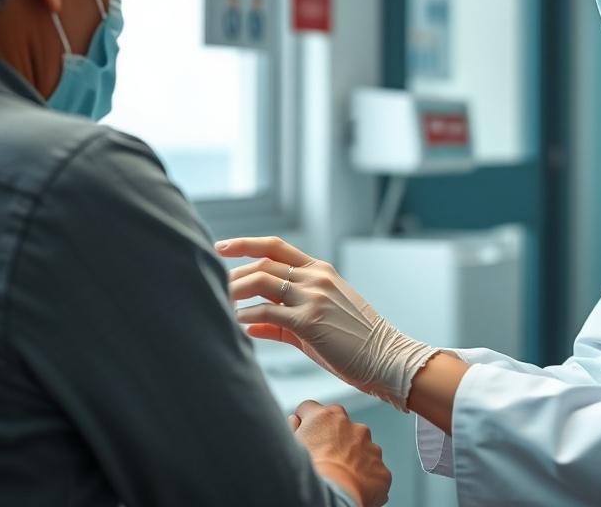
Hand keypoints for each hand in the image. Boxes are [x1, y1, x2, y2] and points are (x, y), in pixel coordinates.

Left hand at [219, 236, 437, 410]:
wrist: (387, 357)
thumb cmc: (355, 344)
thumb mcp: (318, 324)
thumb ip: (282, 322)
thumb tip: (248, 324)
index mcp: (320, 271)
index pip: (276, 247)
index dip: (246, 244)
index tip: (221, 246)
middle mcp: (316, 278)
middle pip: (263, 263)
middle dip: (233, 273)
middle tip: (213, 286)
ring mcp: (314, 297)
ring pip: (262, 281)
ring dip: (235, 291)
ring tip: (219, 302)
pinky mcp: (310, 321)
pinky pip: (267, 313)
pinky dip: (247, 316)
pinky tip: (236, 322)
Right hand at [290, 400, 390, 506]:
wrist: (334, 497)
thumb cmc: (309, 472)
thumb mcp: (292, 445)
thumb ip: (294, 428)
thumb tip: (295, 421)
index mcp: (328, 416)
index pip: (311, 409)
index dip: (305, 422)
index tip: (303, 434)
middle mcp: (353, 426)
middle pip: (340, 428)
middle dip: (333, 440)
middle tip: (323, 460)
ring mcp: (370, 447)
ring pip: (360, 448)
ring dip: (352, 458)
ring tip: (339, 477)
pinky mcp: (381, 469)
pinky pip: (372, 471)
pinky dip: (364, 479)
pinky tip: (352, 489)